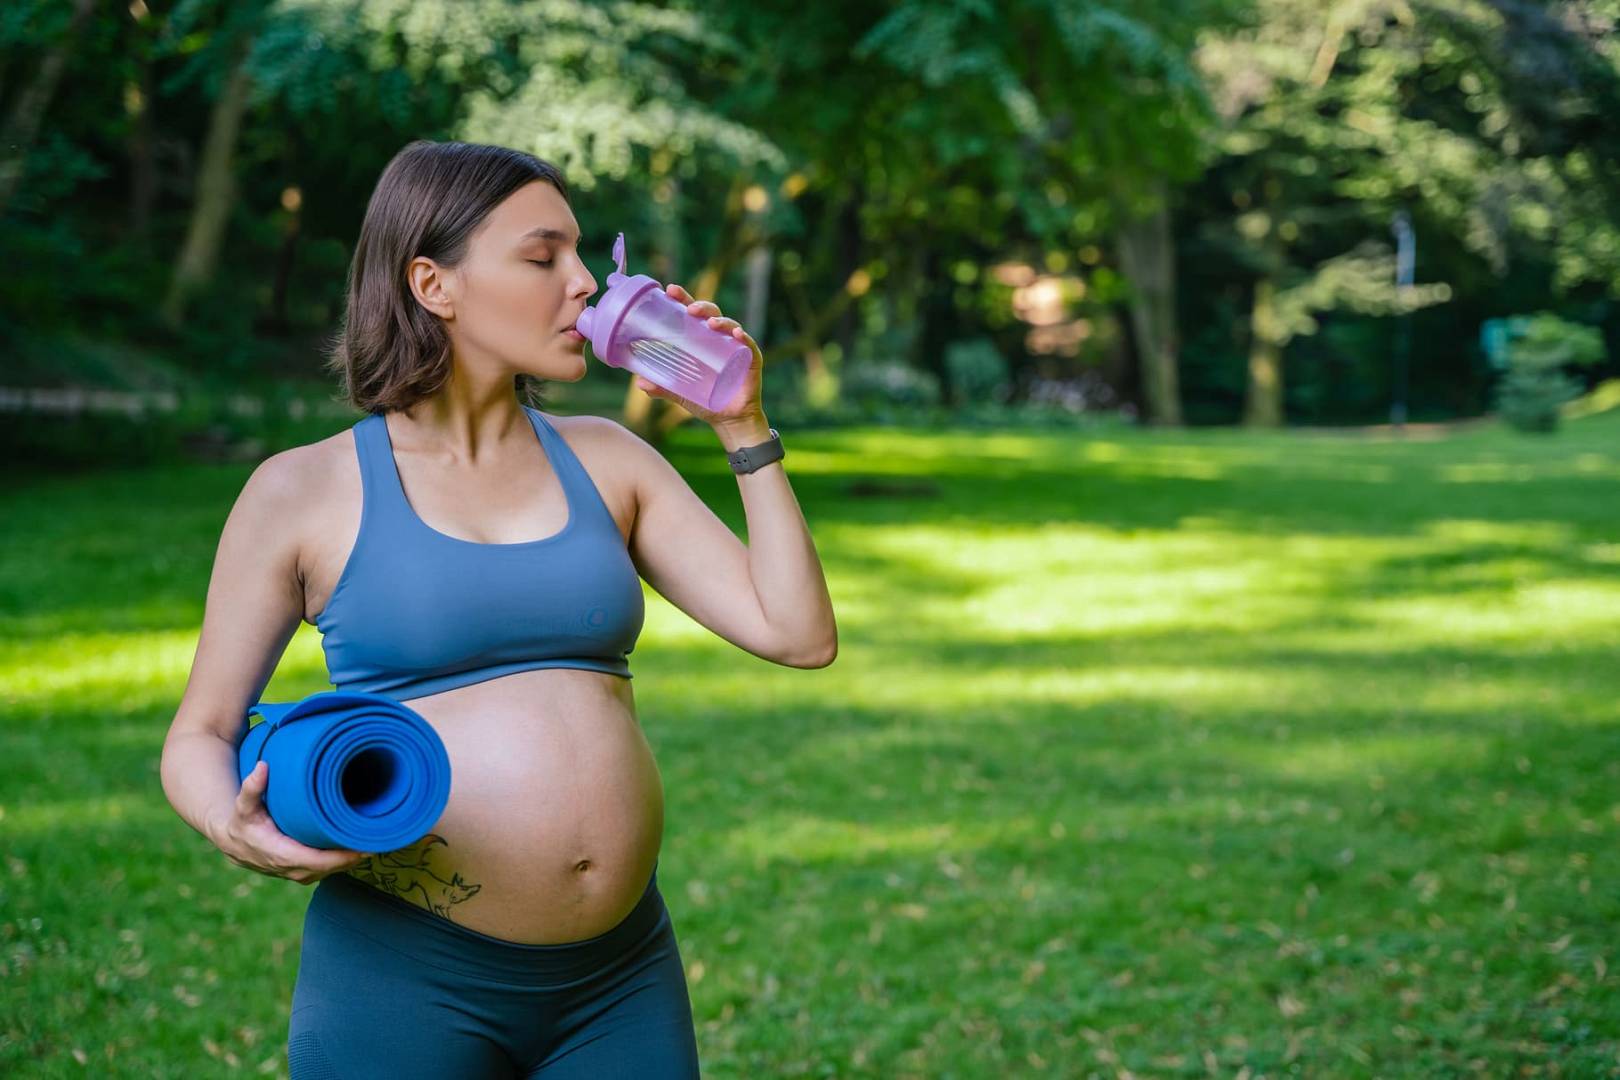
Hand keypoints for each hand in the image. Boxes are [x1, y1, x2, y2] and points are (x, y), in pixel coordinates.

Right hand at [213, 760, 370, 885]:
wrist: (233, 840)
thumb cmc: (242, 820)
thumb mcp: (244, 804)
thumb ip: (252, 787)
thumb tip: (262, 767)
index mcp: (278, 854)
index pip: (315, 861)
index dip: (340, 857)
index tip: (362, 848)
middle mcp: (288, 868)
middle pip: (328, 869)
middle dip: (352, 858)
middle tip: (377, 841)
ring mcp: (295, 873)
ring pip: (329, 872)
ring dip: (350, 861)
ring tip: (373, 843)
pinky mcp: (300, 872)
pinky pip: (326, 871)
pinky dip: (342, 862)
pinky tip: (358, 848)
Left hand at [634, 283, 766, 428]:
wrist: (729, 420)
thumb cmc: (706, 400)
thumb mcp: (680, 392)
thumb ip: (662, 386)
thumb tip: (639, 382)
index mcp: (701, 340)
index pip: (692, 314)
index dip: (682, 299)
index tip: (669, 290)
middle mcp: (719, 339)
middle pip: (711, 313)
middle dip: (701, 306)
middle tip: (689, 309)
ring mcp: (736, 347)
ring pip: (730, 325)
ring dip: (721, 321)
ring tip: (711, 323)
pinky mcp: (751, 359)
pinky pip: (748, 345)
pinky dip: (743, 338)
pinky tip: (737, 336)